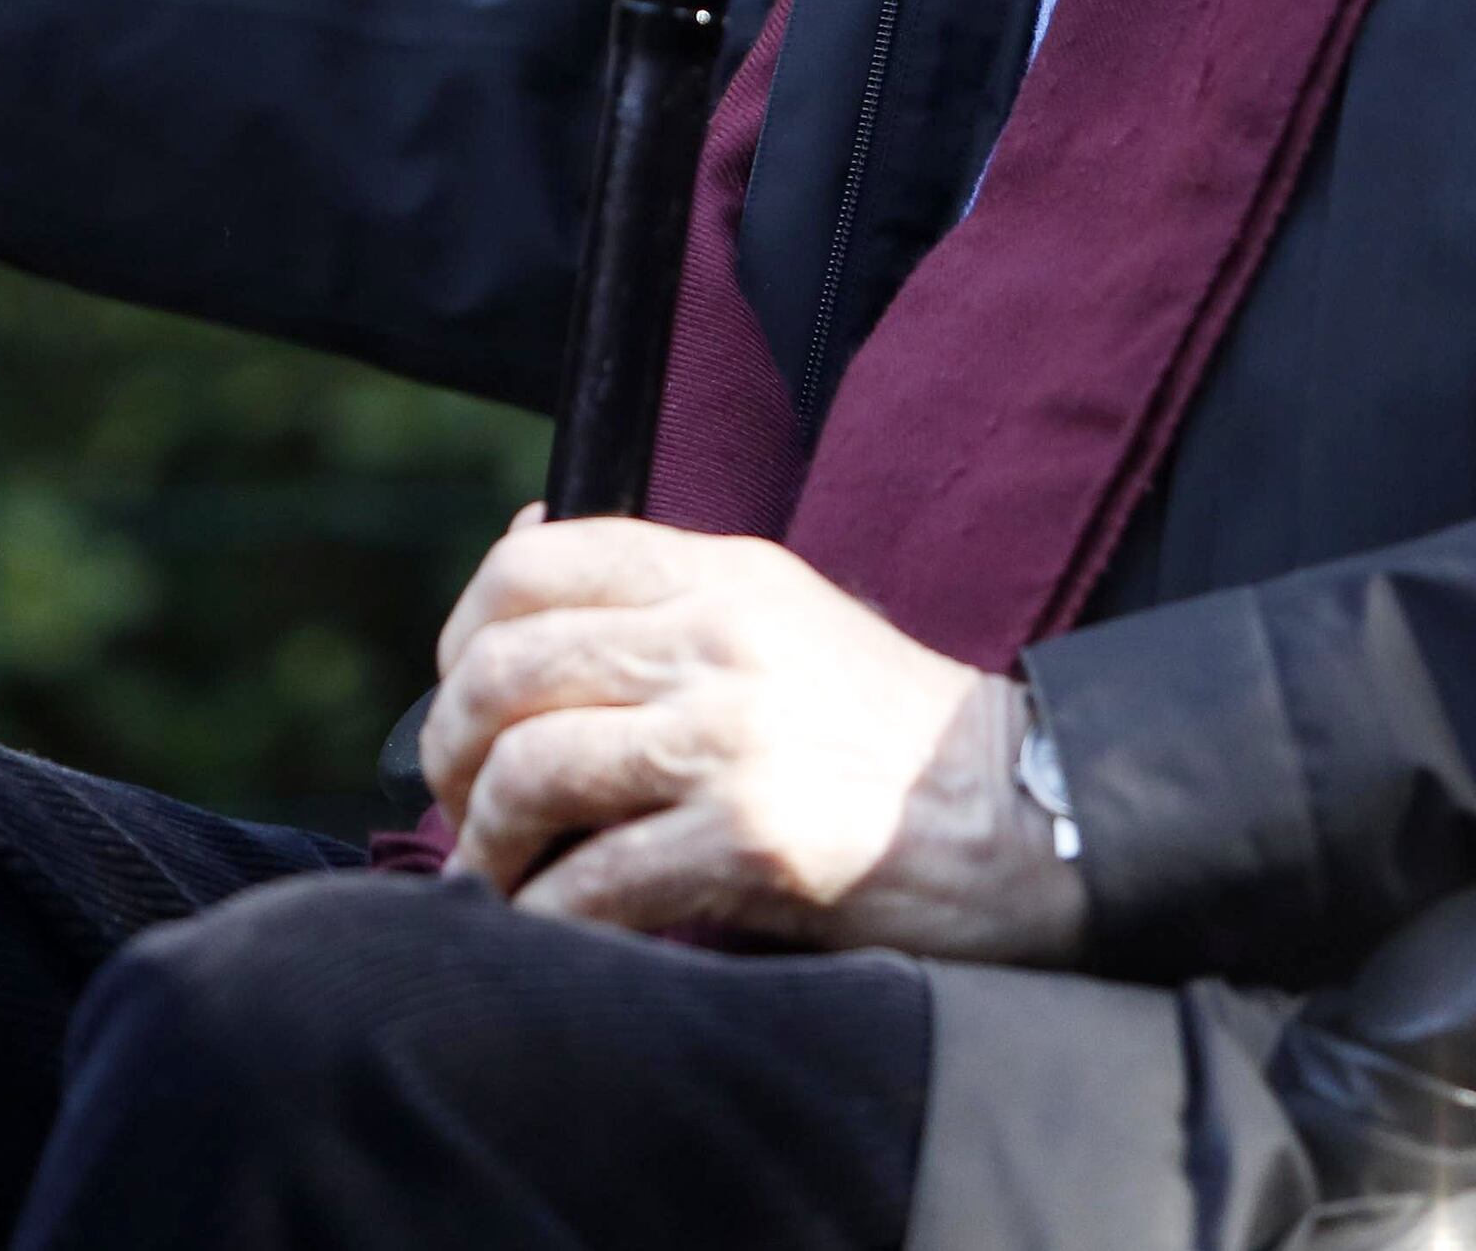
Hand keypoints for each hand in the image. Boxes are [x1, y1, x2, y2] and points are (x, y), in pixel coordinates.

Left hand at [419, 513, 1089, 961]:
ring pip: (531, 771)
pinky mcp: (754, 841)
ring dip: (488, 838)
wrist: (1023, 811)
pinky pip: (594, 881)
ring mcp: (733, 738)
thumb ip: (662, 593)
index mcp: (718, 573)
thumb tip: (517, 550)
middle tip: (460, 803)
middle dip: (452, 752)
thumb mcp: (780, 612)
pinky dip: (545, 914)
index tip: (460, 701)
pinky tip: (548, 925)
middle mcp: (717, 640)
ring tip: (498, 873)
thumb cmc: (885, 730)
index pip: (529, 566)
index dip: (460, 637)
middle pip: (506, 671)